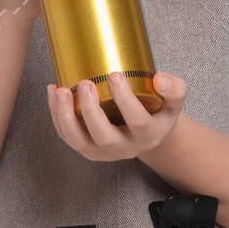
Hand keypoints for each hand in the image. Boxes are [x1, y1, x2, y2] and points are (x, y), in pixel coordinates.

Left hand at [46, 69, 188, 160]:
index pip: (138, 122)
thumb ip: (174, 89)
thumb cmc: (158, 113)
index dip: (126, 100)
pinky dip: (56, 115)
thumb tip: (159, 79)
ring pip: (79, 141)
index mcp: (148, 136)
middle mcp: (124, 148)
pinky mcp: (86, 148)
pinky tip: (54, 92)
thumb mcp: (174, 102)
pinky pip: (67, 136)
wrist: (146, 135)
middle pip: (104, 137)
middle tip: (85, 84)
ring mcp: (102, 152)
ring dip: (65, 117)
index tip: (116, 75)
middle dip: (90, 111)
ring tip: (61, 90)